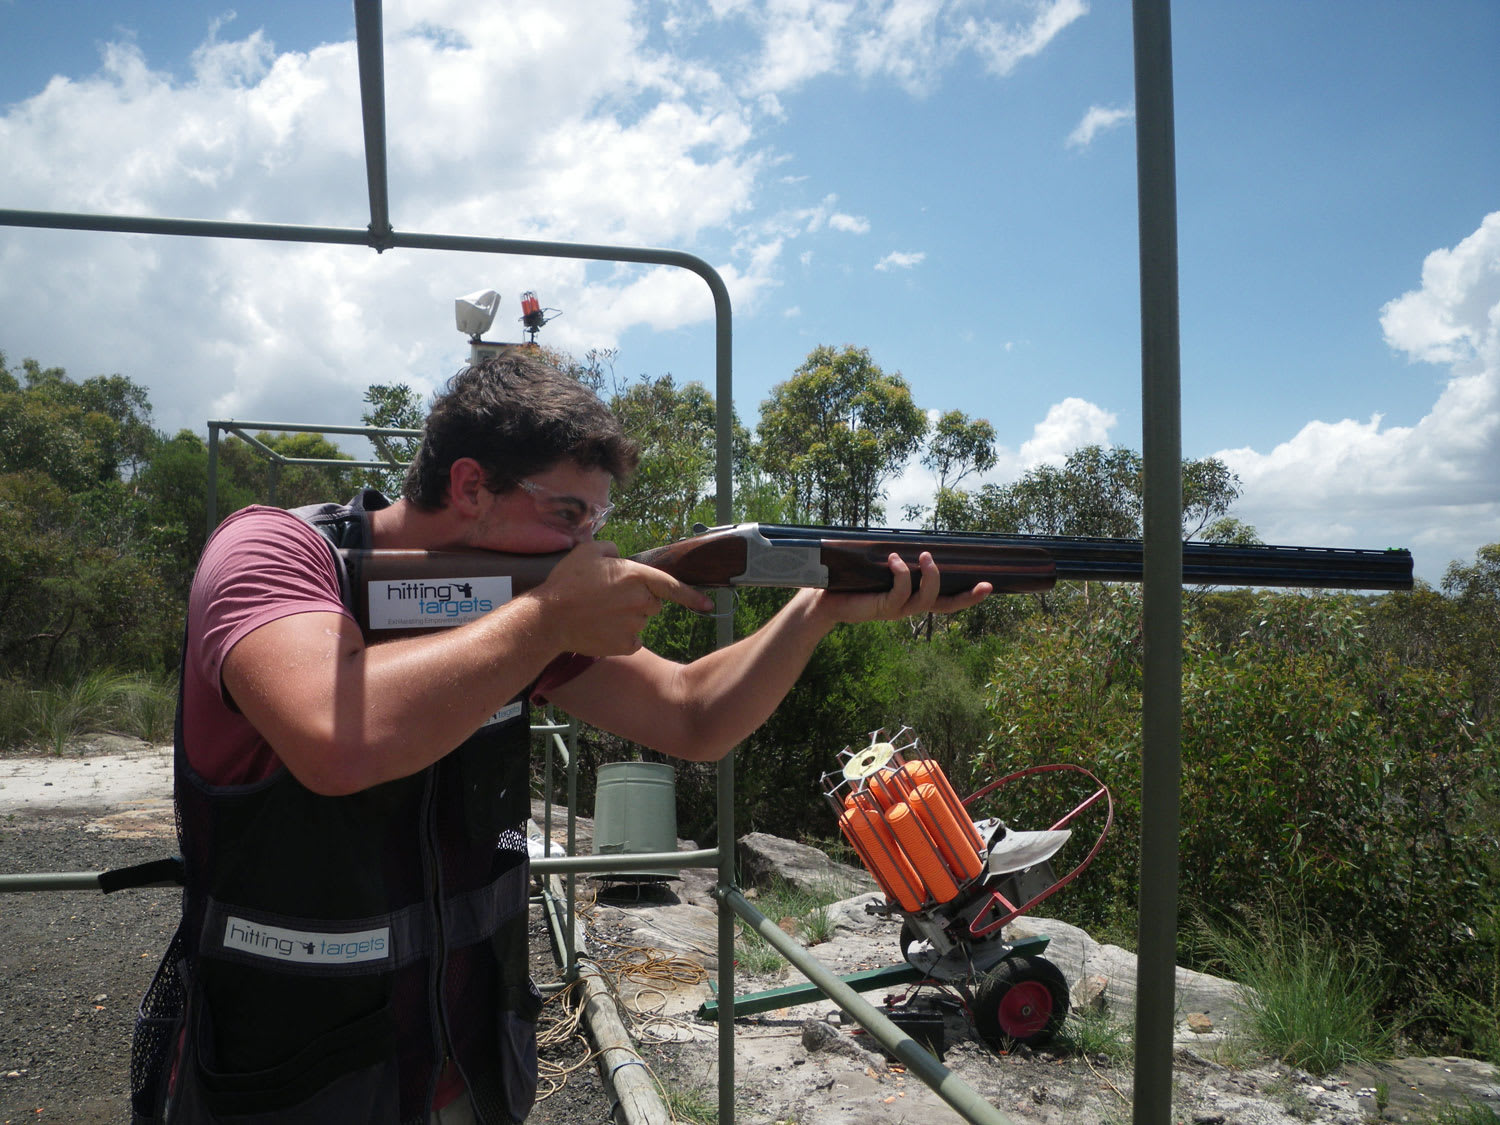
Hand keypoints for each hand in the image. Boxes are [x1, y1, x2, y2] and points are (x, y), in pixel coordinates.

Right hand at [530, 540, 714, 655]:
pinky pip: (632, 639)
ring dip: (628, 617)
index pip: (672, 585)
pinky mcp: (626, 644)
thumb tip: (620, 555)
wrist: (550, 619)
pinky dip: (621, 636)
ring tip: (600, 612)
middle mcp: (641, 601)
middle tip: (610, 598)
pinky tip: (601, 628)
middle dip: (639, 600)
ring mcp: (635, 624)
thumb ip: (612, 549)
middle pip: (653, 603)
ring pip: (641, 621)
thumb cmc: (568, 582)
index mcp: (636, 575)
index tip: (707, 604)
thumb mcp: (588, 551)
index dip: (691, 595)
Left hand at [814, 552, 991, 625]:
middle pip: (945, 606)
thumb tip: (910, 534)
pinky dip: (902, 573)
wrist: (824, 599)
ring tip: (925, 556)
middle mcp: (908, 607)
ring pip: (926, 598)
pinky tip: (895, 560)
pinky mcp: (882, 608)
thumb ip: (896, 557)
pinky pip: (900, 591)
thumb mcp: (878, 567)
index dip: (967, 597)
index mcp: (911, 599)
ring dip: (930, 575)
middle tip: (983, 584)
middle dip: (966, 597)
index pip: (945, 600)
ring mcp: (897, 610)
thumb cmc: (852, 580)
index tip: (988, 587)